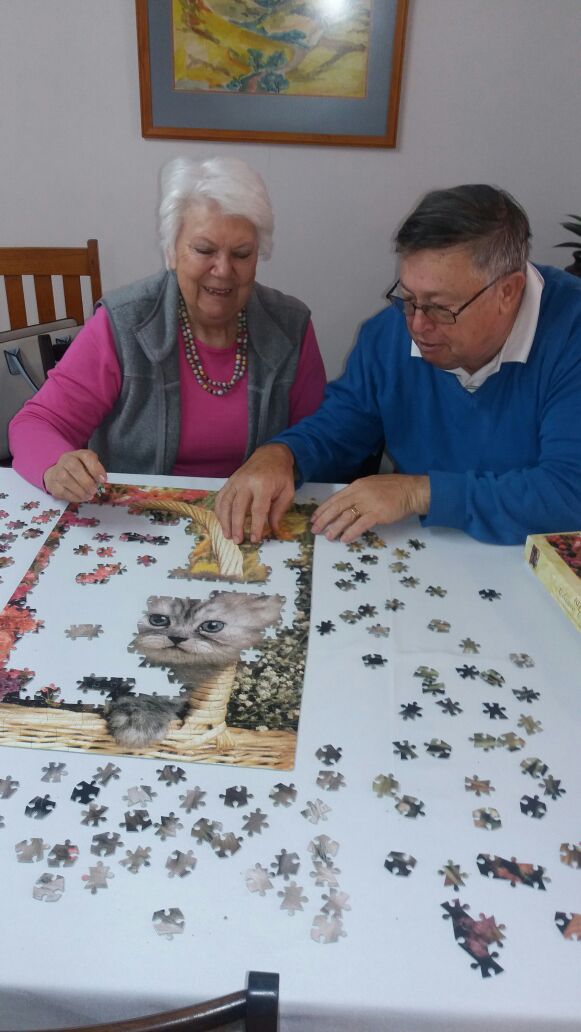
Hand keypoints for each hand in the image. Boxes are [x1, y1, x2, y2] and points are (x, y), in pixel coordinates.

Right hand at [43, 450, 106, 502]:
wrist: (57, 473)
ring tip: (88, 495)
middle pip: (74, 467)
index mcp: (78, 454)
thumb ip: (96, 470)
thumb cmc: (78, 470)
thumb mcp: (89, 466)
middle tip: (94, 490)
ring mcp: (57, 471)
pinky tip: (81, 498)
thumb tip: (101, 480)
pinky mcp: (52, 484)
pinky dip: (73, 496)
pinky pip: (61, 491)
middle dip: (86, 481)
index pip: (86, 456)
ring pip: (65, 479)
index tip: (103, 480)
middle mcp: (65, 460)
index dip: (95, 468)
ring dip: (80, 490)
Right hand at [214, 444, 295, 543]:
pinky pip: (220, 497)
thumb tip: (273, 530)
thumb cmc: (281, 475)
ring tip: (228, 535)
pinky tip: (222, 522)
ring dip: (225, 521)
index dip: (255, 526)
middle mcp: (246, 482)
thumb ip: (279, 511)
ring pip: (225, 503)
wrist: (270, 454)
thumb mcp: (287, 492)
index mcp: (263, 485)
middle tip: (238, 541)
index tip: (255, 539)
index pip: (258, 509)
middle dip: (237, 526)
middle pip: (238, 508)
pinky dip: (219, 511)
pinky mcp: (229, 481)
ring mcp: (235, 481)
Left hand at [311, 474, 430, 542]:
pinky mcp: (377, 513)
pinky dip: (351, 533)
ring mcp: (368, 503)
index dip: (323, 509)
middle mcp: (360, 493)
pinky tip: (345, 539)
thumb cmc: (393, 489)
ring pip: (346, 516)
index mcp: (357, 486)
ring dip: (335, 528)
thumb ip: (358, 494)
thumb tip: (344, 505)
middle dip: (324, 519)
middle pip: (336, 507)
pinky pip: (360, 525)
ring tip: (328, 537)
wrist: (411, 491)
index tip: (314, 518)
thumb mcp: (371, 486)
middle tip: (315, 530)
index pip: (335, 498)